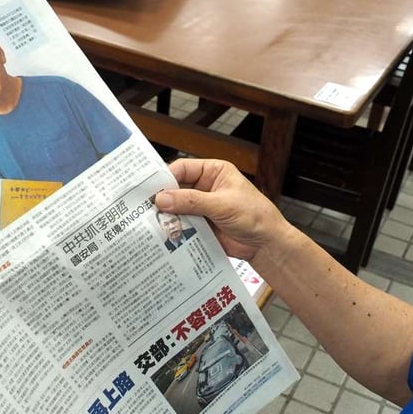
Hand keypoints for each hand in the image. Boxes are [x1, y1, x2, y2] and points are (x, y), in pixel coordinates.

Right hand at [154, 159, 292, 260]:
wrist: (266, 244)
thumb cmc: (255, 216)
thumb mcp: (222, 205)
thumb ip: (191, 201)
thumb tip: (162, 198)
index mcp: (213, 172)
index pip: (183, 169)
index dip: (166, 177)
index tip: (150, 188)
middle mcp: (205, 187)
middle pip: (176, 189)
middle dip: (164, 199)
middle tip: (146, 208)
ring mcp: (202, 207)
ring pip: (176, 208)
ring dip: (167, 216)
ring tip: (154, 223)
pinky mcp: (200, 225)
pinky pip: (182, 224)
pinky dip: (173, 228)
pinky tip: (164, 234)